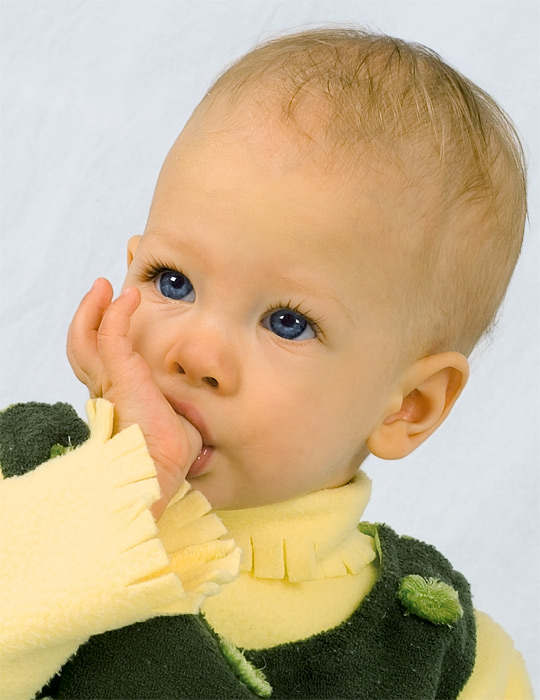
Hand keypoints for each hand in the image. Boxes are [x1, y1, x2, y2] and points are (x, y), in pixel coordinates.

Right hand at [67, 278, 201, 518]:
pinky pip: (110, 336)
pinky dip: (117, 313)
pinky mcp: (120, 376)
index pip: (102, 362)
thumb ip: (181, 412)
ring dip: (93, 308)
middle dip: (90, 314)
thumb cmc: (169, 457)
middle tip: (102, 291)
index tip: (118, 317)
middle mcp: (105, 389)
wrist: (158, 471)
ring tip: (104, 287)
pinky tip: (129, 297)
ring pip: (85, 338)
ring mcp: (109, 382)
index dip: (104, 337)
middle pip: (83, 345)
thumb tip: (200, 415)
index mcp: (117, 399)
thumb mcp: (178, 425)